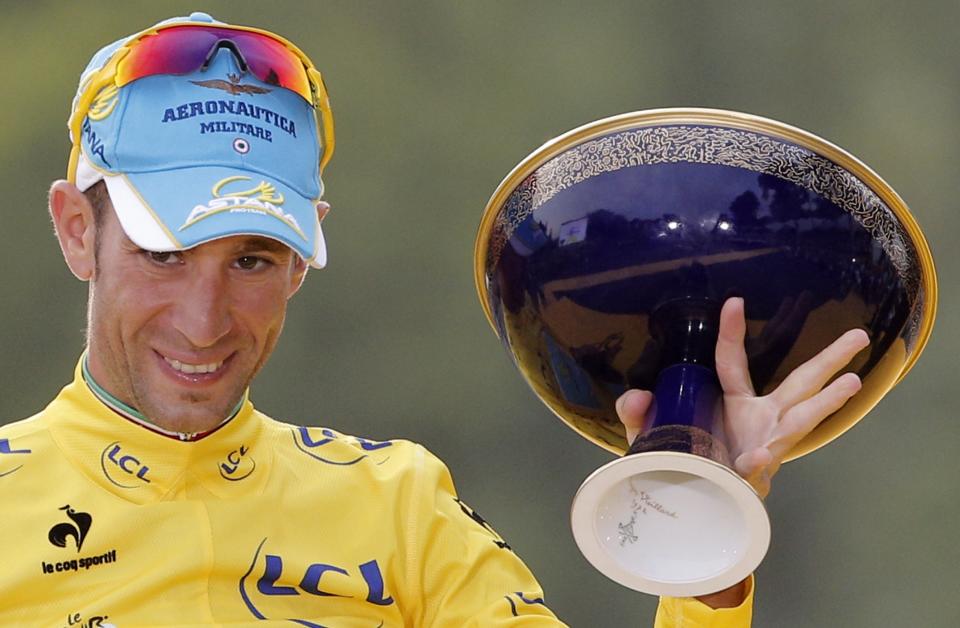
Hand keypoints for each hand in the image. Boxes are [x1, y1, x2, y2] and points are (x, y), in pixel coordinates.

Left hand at [616, 296, 868, 498]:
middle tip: (858, 336)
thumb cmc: (684, 459)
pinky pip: (757, 469)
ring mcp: (765, 444)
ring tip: (851, 383)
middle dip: (828, 360)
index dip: (732, 333)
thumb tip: (634, 397)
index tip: (733, 302)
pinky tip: (755, 458)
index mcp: (733, 401)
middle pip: (799, 384)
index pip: (731, 361)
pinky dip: (755, 464)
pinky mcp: (755, 477)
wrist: (693, 503)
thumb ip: (638, 413)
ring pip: (800, 421)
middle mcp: (759, 418)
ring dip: (825, 403)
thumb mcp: (651, 432)